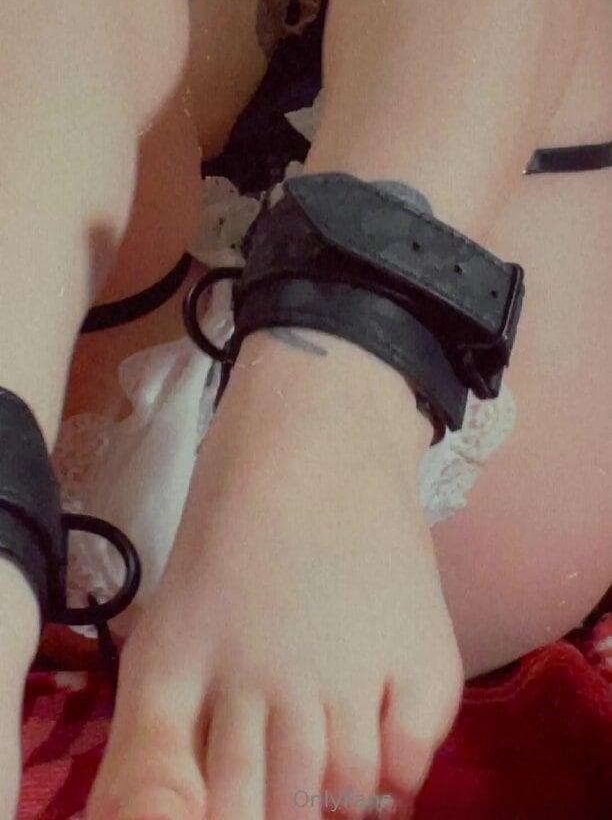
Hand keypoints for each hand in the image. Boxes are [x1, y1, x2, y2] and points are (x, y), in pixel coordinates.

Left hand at [88, 331, 463, 819]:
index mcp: (190, 678)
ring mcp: (352, 666)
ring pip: (344, 793)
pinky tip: (381, 749)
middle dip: (280, 813)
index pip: (205, 803)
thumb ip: (155, 741)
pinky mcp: (422, 649)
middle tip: (290, 791)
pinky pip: (411, 760)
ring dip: (337, 799)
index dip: (222, 819)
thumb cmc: (230, 526)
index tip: (242, 803)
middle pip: (280, 808)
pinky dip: (396, 772)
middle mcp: (270, 683)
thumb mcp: (168, 632)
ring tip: (332, 775)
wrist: (315, 431)